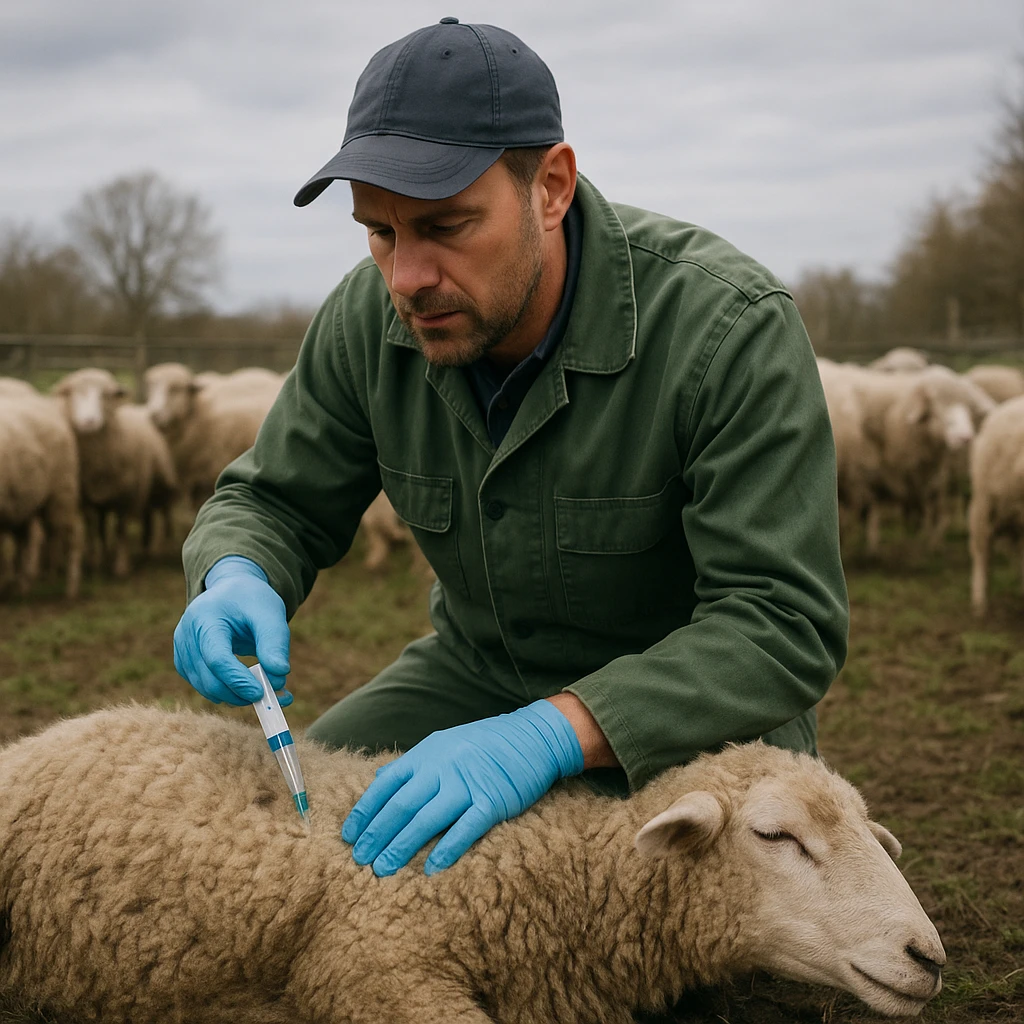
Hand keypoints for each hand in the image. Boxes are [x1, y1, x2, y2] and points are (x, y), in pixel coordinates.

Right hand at [173, 555, 291, 706]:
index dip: (238, 680)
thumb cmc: (251, 600)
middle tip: (271, 697)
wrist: (231, 589)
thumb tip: (280, 675)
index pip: (217, 658)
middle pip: (208, 678)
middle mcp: (186, 634)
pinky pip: (203, 685)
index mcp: (205, 617)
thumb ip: (275, 642)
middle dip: (239, 693)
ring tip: (265, 691)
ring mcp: (182, 649)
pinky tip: (246, 687)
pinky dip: (225, 692)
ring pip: (205, 687)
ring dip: (235, 696)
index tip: (261, 693)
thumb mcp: (269, 612)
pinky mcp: (185, 661)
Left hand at [341, 700, 583, 876]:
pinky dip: (446, 850)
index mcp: (428, 753)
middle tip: (360, 861)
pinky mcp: (493, 800)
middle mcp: (443, 767)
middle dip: (377, 835)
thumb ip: (413, 764)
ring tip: (383, 869)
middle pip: (402, 805)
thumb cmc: (486, 744)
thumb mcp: (444, 743)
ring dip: (402, 847)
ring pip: (427, 819)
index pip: (386, 784)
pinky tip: (430, 870)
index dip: (365, 811)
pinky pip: (465, 828)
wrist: (534, 736)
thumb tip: (378, 778)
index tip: (349, 836)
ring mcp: (469, 783)